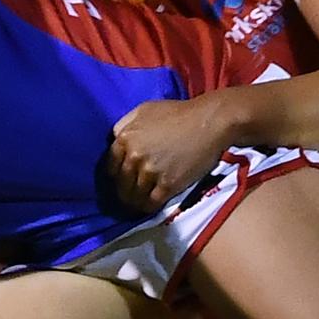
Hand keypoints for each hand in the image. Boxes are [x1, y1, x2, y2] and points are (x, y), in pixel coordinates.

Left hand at [108, 97, 232, 213]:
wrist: (209, 122)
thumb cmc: (177, 113)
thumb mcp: (143, 110)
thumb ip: (125, 125)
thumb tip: (114, 139)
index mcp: (125, 138)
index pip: (109, 167)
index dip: (114, 175)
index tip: (119, 180)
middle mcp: (134, 157)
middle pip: (120, 184)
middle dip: (123, 192)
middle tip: (128, 196)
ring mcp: (150, 172)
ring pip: (134, 197)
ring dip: (135, 203)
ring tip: (137, 205)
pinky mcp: (168, 185)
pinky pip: (151, 204)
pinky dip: (149, 207)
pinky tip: (150, 206)